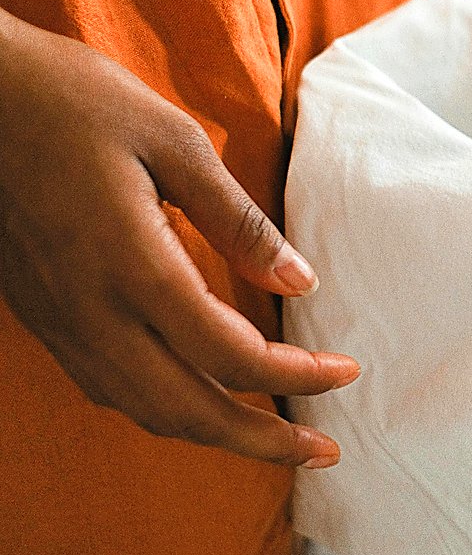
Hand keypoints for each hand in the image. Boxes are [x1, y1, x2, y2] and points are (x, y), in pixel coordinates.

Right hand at [0, 11, 358, 466]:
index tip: (345, 372)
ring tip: (272, 438)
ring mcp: (60, 319)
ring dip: (213, 433)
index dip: (294, 375)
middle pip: (185, 408)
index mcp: (132, 265)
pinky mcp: (42, 314)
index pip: (229, 353)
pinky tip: (200, 398)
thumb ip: (240, 220)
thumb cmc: (78, 102)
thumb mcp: (176, 141)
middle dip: (259, 440)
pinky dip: (163, 408)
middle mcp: (91, 309)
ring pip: (141, 408)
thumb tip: (300, 278)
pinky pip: (107, 386)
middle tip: (322, 452)